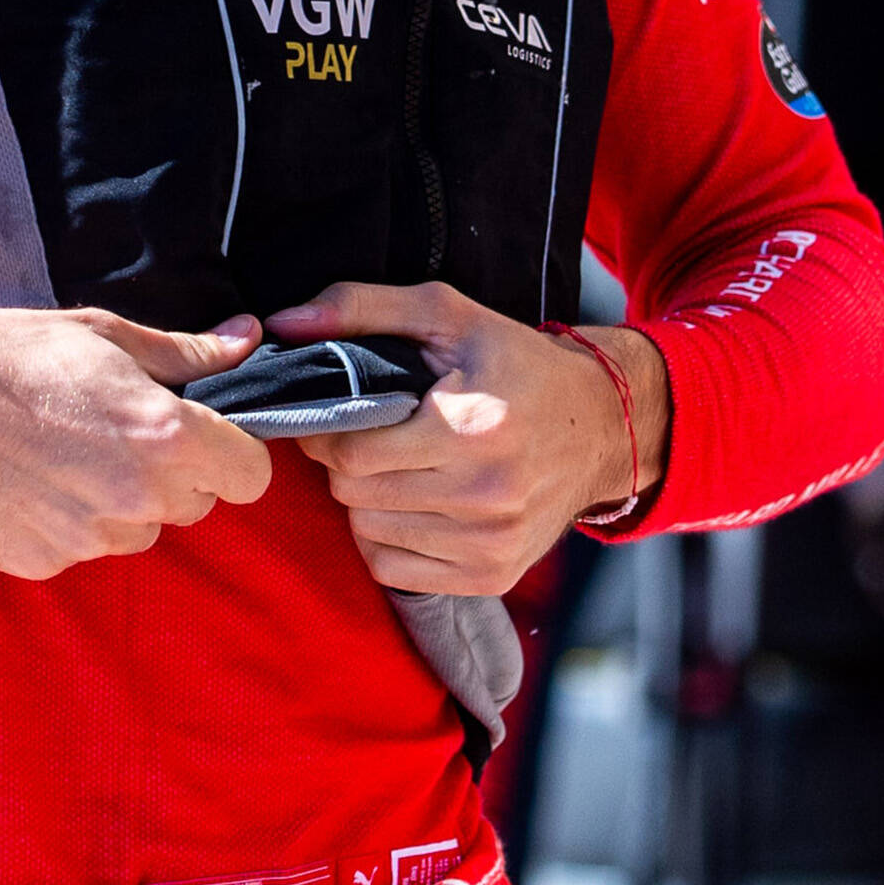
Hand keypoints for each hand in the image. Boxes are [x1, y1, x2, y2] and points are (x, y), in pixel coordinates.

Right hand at [0, 274, 271, 579]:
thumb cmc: (11, 351)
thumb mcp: (105, 337)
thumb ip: (186, 354)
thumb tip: (248, 341)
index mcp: (163, 435)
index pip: (250, 476)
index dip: (232, 455)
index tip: (202, 438)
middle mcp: (134, 497)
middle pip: (194, 505)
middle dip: (171, 475)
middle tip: (115, 434)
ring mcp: (86, 538)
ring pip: (137, 531)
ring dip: (119, 504)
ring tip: (63, 454)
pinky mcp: (41, 562)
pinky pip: (82, 550)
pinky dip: (66, 524)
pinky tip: (28, 480)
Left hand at [263, 280, 670, 595]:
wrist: (601, 427)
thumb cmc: (516, 365)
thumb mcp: (448, 315)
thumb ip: (362, 308)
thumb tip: (283, 324)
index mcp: (475, 428)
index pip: (352, 451)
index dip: (328, 431)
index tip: (338, 415)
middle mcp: (487, 494)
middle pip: (355, 494)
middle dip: (348, 463)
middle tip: (370, 437)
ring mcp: (491, 543)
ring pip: (369, 532)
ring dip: (367, 500)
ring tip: (398, 467)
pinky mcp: (492, 576)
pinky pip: (394, 571)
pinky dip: (387, 539)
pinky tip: (413, 504)